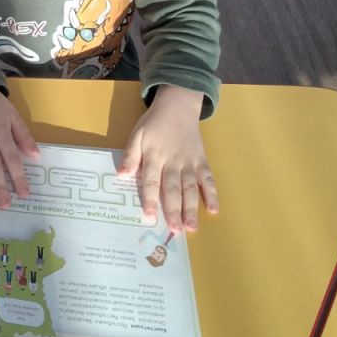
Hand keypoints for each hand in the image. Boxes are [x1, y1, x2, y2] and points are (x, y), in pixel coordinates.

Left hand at [117, 86, 217, 233]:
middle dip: (174, 210)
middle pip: (173, 189)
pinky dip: (212, 194)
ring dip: (192, 208)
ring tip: (191, 227)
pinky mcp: (202, 162)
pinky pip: (208, 179)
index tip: (149, 217)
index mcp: (155, 156)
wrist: (178, 107)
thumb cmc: (154, 124)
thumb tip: (122, 175)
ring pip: (191, 188)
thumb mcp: (137, 135)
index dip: (150, 199)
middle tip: (175, 229)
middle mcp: (173, 162)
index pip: (151, 181)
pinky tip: (214, 209)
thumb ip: (130, 155)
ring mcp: (190, 163)